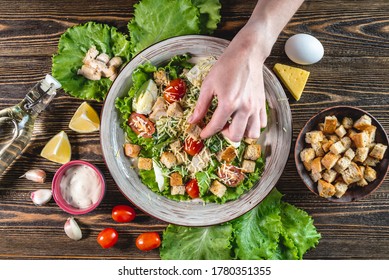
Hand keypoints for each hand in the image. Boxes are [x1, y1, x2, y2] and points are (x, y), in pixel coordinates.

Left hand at [188, 23, 268, 141]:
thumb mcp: (208, 84)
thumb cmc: (226, 66)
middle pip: (236, 136)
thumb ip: (201, 105)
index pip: (216, 126)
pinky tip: (244, 118)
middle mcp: (244, 108)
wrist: (247, 54)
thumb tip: (192, 120)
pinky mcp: (262, 104)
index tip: (203, 134)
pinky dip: (253, 126)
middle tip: (219, 126)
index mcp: (229, 103)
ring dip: (241, 132)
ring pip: (252, 134)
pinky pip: (261, 124)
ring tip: (233, 124)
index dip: (207, 133)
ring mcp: (255, 107)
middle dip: (225, 134)